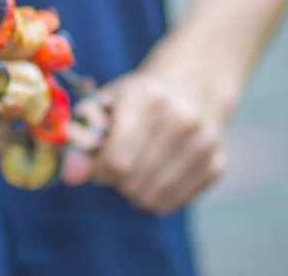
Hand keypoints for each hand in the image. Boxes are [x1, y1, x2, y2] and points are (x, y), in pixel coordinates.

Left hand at [61, 64, 233, 214]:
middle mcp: (182, 119)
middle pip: (131, 182)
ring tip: (135, 164)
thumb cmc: (136, 97)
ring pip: (151, 198)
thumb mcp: (102, 104)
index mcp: (147, 100)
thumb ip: (80, 138)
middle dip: (114, 178)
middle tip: (117, 159)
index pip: (116, 162)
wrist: (193, 83)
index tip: (98, 157)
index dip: (98, 168)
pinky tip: (155, 171)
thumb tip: (70, 177)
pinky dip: (155, 195)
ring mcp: (205, 143)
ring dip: (133, 189)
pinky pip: (172, 203)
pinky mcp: (217, 164)